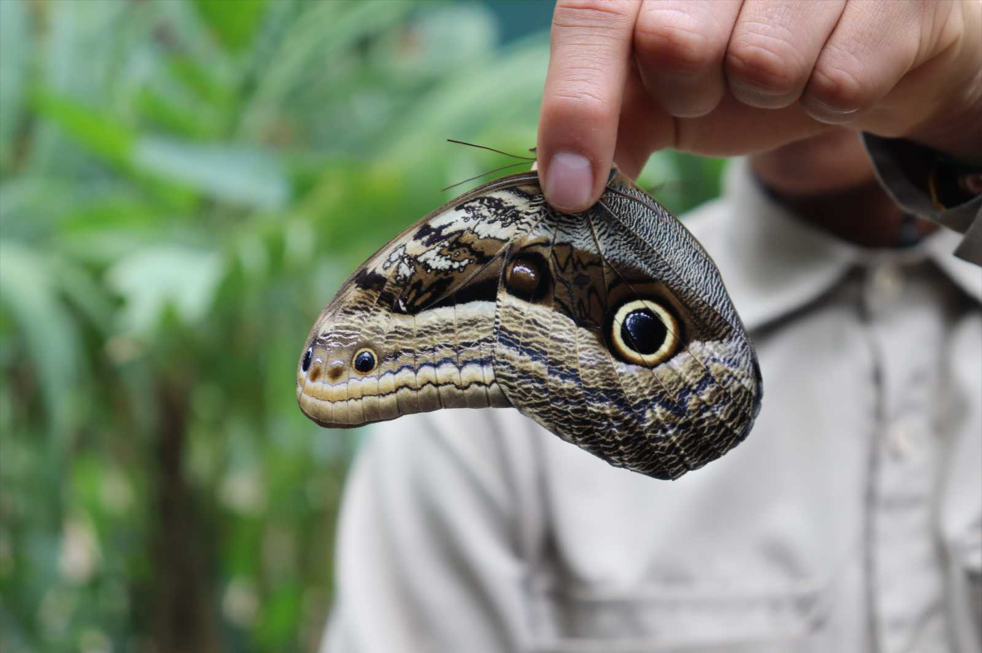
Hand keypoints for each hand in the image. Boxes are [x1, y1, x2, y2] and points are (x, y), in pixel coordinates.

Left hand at [536, 0, 981, 211]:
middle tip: (718, 78)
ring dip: (767, 93)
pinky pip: (837, 82)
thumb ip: (610, 122)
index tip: (571, 191)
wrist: (868, 45)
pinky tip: (837, 69)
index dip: (577, 105)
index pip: (592, 13)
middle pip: (673, 40)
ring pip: (762, 62)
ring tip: (786, 68)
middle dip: (690, 90)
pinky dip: (831, 101)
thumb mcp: (664, 92)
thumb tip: (563, 185)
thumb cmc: (748, 61)